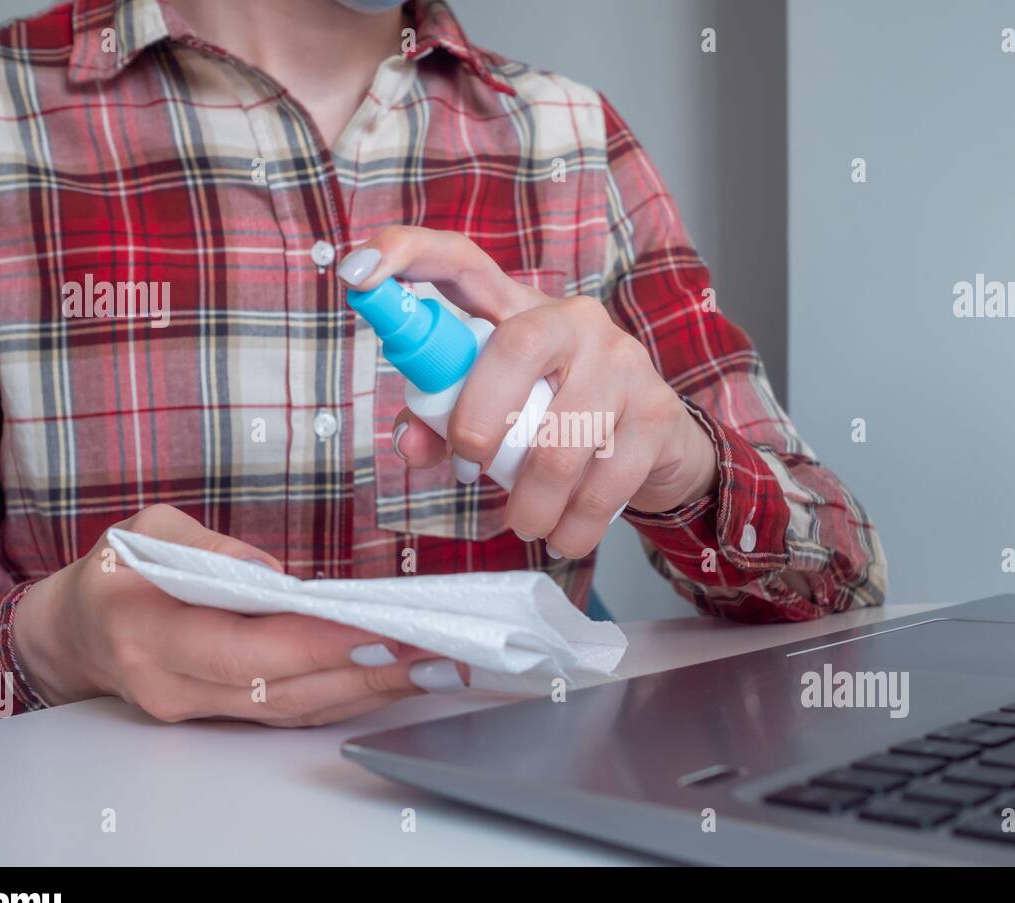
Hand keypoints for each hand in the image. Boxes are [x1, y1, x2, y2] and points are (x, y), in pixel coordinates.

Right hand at [12, 504, 466, 726]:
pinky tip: (390, 679)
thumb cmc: (116, 573)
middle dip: (362, 674)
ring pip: (291, 711)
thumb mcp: (148, 530)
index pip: (245, 650)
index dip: (315, 645)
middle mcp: (173, 684)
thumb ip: (210, 547)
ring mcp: (195, 710)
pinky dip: (343, 698)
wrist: (74, 632)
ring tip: (427, 666)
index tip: (375, 630)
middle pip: (281, 691)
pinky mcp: (218, 717)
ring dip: (365, 691)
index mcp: (149, 631)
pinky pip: (286, 713)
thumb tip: (278, 573)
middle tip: (427, 652)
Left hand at [339, 227, 718, 558]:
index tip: (356, 274)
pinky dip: (573, 525)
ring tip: (525, 523)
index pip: (461, 263)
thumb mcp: (498, 414)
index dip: (406, 256)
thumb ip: (444, 422)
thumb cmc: (558, 421)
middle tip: (473, 468)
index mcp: (518, 310)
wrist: (658, 445)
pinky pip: (605, 482)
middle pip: (514, 348)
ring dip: (532, 502)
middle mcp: (574, 320)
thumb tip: (409, 444)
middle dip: (479, 421)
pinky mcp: (659, 411)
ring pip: (561, 440)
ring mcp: (623, 361)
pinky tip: (564, 534)